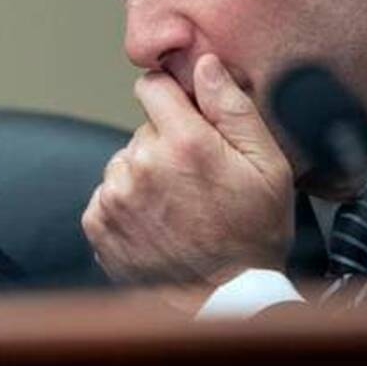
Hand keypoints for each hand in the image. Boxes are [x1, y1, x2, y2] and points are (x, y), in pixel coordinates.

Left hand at [82, 54, 293, 291]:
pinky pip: (107, 194)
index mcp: (184, 143)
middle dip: (165, 144)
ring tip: (178, 207)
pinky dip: (127, 204)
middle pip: (142, 129)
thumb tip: (205, 64)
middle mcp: (142, 165)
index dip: (170, 98)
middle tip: (196, 181)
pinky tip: (157, 223)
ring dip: (144, 176)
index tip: (184, 118)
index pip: (151, 86)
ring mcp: (115, 196)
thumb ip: (233, 107)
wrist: (225, 302)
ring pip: (125, 162)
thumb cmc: (254, 235)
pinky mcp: (98, 223)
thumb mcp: (268, 166)